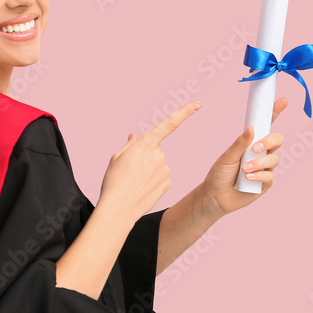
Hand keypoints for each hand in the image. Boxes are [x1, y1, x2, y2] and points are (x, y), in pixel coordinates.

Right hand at [98, 100, 201, 222]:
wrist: (119, 209)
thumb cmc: (114, 181)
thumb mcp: (116, 158)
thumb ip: (130, 145)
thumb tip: (136, 137)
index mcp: (145, 144)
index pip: (169, 124)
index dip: (184, 112)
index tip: (198, 104)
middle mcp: (158, 155)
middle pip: (153, 150)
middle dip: (143, 157)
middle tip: (129, 170)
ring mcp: (165, 170)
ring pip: (157, 165)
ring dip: (147, 171)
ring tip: (133, 182)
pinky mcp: (167, 184)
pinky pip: (160, 178)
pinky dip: (151, 182)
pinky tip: (141, 189)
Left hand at [199, 98, 288, 216]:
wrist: (215, 196)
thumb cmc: (219, 174)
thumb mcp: (227, 156)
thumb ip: (239, 144)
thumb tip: (251, 128)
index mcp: (252, 142)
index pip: (266, 125)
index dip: (275, 112)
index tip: (283, 100)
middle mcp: (261, 154)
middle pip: (277, 140)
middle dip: (270, 142)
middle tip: (256, 147)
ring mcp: (265, 168)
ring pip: (274, 159)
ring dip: (259, 163)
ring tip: (244, 169)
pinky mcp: (266, 183)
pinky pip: (269, 176)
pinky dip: (259, 176)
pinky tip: (248, 178)